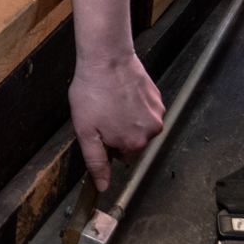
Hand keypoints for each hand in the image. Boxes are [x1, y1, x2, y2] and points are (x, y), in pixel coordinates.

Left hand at [66, 49, 163, 192]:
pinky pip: (146, 109)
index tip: (101, 129)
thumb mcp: (85, 132)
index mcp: (134, 142)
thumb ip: (96, 162)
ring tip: (113, 101)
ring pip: (142, 125)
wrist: (106, 58)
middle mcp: (152, 130)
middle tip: (104, 114)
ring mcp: (157, 111)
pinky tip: (121, 93)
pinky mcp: (157, 96)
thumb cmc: (92, 92)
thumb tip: (103, 186)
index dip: (111, 145)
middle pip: (135, 142)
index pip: (125, 158)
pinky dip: (135, 104)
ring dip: (129, 118)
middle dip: (121, 133)